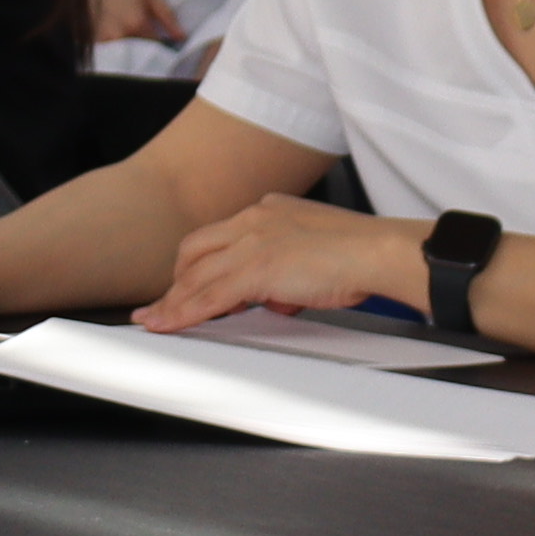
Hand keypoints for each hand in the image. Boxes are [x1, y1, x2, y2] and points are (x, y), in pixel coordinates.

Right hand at [85, 0, 184, 50]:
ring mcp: (101, 40)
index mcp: (137, 24)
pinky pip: (106, 52)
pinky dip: (112, 50)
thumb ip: (167, 16)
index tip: (163, 44)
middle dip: (144, 51)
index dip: (162, 47)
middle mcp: (118, 35)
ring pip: (122, 55)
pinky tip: (112, 36)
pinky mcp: (88, 41)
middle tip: (144, 41)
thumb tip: (182, 38)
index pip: (157, 47)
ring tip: (127, 37)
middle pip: (139, 54)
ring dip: (128, 51)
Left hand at [136, 196, 415, 332]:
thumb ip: (289, 272)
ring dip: (173, 302)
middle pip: (195, 250)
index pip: (219, 236)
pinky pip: (207, 296)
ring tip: (155, 321)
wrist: (379, 252)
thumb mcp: (314, 255)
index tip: (187, 280)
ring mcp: (252, 242)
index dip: (198, 262)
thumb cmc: (361, 254)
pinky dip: (182, 313)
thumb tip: (279, 297)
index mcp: (268, 211)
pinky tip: (167, 324)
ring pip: (196, 276)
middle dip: (177, 281)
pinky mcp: (255, 268)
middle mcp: (254, 220)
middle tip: (167, 305)